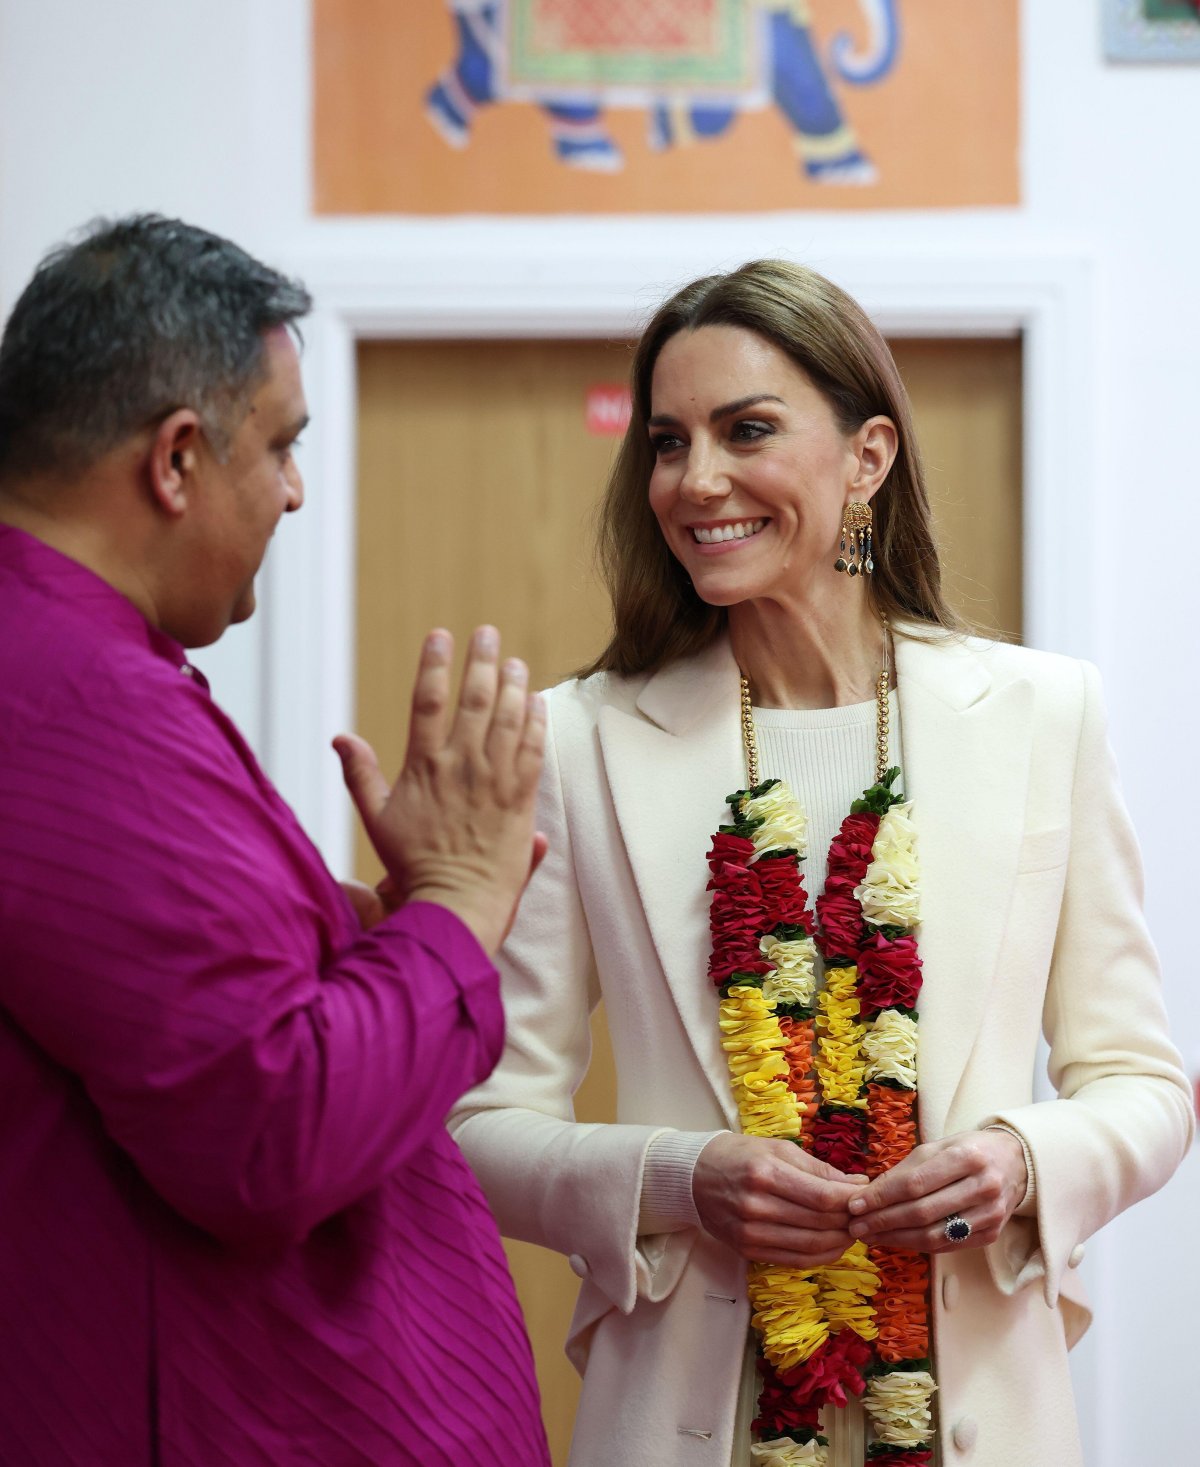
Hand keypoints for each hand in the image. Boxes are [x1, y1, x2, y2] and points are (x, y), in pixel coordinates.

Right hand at [333, 626, 546, 954]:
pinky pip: (533, 751)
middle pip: (475, 700)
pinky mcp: (521, 798)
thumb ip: (359, 775)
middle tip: (487, 633)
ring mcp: (494, 780)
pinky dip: (535, 723)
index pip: (427, 701)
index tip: (441, 636)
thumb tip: (340, 739)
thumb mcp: (376, 818)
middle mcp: (461, 765)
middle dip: (482, 661)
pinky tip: (537, 703)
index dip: (434, 665)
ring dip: (514, 685)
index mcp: (424, 765)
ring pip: (509, 719)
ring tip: (516, 662)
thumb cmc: (412, 865)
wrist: (455, 902)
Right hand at [692, 1133, 867, 1268]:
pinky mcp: (748, 1251)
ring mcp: (751, 1233)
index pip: (822, 1197)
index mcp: (766, 1174)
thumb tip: (858, 1184)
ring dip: (840, 1242)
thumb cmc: (740, 1155)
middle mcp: (757, 1207)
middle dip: (849, 1221)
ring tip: (852, 1230)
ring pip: (812, 1247)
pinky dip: (821, 1256)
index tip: (867, 1196)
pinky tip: (833, 1245)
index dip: (851, 1201)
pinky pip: (795, 1260)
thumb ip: (818, 1168)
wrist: (694, 1176)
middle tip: (864, 1214)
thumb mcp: (778, 1148)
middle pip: (820, 1223)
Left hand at [846, 1129, 1027, 1251]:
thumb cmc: (967, 1150)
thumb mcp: (938, 1147)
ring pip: (934, 1235)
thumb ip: (907, 1169)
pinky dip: (917, 1245)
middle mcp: (982, 1187)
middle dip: (883, 1221)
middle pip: (923, 1212)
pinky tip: (895, 1240)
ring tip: (870, 1237)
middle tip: (856, 1226)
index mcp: (966, 1157)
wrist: (1014, 1163)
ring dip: (896, 1238)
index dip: (882, 1197)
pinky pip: (947, 1246)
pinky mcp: (991, 1234)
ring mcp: (990, 1215)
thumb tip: (870, 1194)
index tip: (854, 1204)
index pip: (915, 1183)